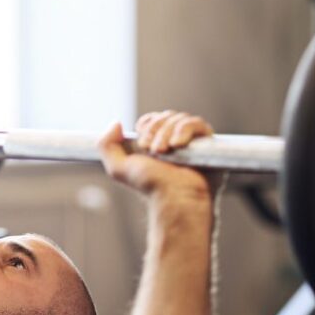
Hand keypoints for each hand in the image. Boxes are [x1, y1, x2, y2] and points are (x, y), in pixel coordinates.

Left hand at [98, 111, 216, 202]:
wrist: (174, 198)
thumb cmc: (151, 187)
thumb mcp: (118, 168)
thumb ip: (107, 145)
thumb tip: (116, 123)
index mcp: (156, 143)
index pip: (152, 119)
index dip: (147, 125)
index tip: (142, 143)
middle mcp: (174, 141)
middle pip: (165, 115)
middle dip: (156, 130)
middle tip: (153, 151)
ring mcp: (192, 142)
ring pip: (180, 118)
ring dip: (167, 133)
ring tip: (164, 153)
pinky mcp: (208, 144)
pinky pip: (198, 123)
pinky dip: (185, 130)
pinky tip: (178, 145)